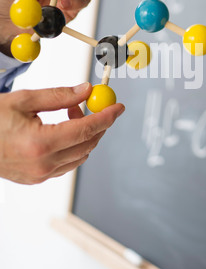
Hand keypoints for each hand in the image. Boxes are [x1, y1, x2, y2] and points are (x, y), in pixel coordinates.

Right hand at [0, 83, 124, 184]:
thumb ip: (59, 96)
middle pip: (87, 145)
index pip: (87, 130)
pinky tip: (61, 129)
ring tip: (69, 113)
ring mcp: (39, 176)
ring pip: (79, 156)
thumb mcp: (23, 100)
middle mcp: (43, 165)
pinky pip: (66, 164)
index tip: (118, 107)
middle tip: (89, 103)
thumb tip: (87, 89)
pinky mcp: (35, 179)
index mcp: (40, 143)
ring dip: (84, 134)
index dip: (107, 117)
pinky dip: (72, 146)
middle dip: (96, 123)